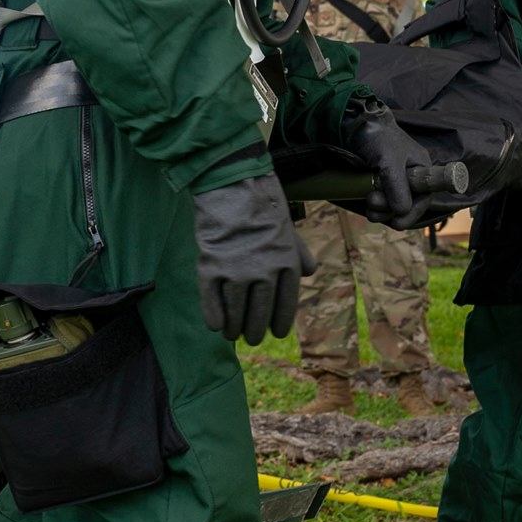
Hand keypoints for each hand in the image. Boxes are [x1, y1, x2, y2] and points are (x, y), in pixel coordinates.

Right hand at [190, 173, 315, 344]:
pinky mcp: (211, 265)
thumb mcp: (288, 228)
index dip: (281, 321)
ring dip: (235, 327)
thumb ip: (298, 252)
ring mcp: (237, 270)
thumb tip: (310, 272)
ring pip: (236, 310)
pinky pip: (212, 299)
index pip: (286, 302)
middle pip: (261, 311)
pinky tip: (216, 326)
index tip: (276, 333)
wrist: (233, 184)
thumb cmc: (262, 203)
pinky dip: (214, 315)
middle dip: (256, 329)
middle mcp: (264, 271)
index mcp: (286, 262)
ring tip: (232, 335)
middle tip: (252, 338)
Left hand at [342, 96, 435, 228]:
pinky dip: (373, 205)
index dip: (413, 213)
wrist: (354, 124)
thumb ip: (397, 186)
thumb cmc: (378, 137)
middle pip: (406, 206)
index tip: (397, 223)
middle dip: (389, 210)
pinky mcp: (379, 182)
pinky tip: (365, 201)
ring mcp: (394, 181)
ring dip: (379, 210)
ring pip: (391, 206)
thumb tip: (402, 212)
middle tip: (371, 204)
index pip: (424, 198)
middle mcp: (410, 177)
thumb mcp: (389, 161)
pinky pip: (381, 202)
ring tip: (367, 202)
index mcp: (421, 169)